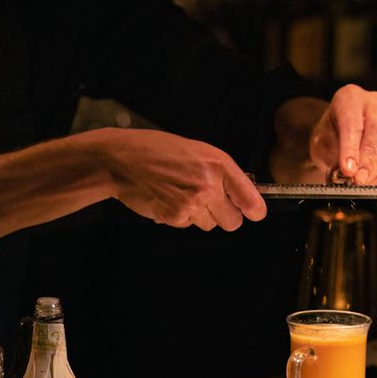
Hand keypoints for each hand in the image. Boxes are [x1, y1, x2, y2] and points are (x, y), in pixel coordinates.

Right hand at [105, 129, 265, 230]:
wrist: (122, 159)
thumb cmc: (158, 151)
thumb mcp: (197, 151)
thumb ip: (221, 173)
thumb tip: (242, 196)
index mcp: (219, 163)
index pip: (251, 200)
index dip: (254, 211)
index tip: (253, 213)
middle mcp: (209, 184)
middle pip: (233, 222)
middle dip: (224, 216)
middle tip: (208, 203)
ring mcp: (192, 202)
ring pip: (209, 225)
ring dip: (199, 215)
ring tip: (180, 194)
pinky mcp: (175, 216)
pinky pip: (187, 226)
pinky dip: (179, 217)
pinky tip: (167, 199)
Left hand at [309, 84, 376, 184]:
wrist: (337, 133)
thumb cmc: (329, 135)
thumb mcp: (321, 143)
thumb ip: (332, 156)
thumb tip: (342, 175)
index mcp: (350, 97)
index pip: (352, 123)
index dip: (350, 148)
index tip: (347, 169)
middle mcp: (373, 103)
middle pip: (376, 131)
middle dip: (368, 160)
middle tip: (358, 180)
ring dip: (376, 168)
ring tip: (362, 184)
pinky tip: (370, 181)